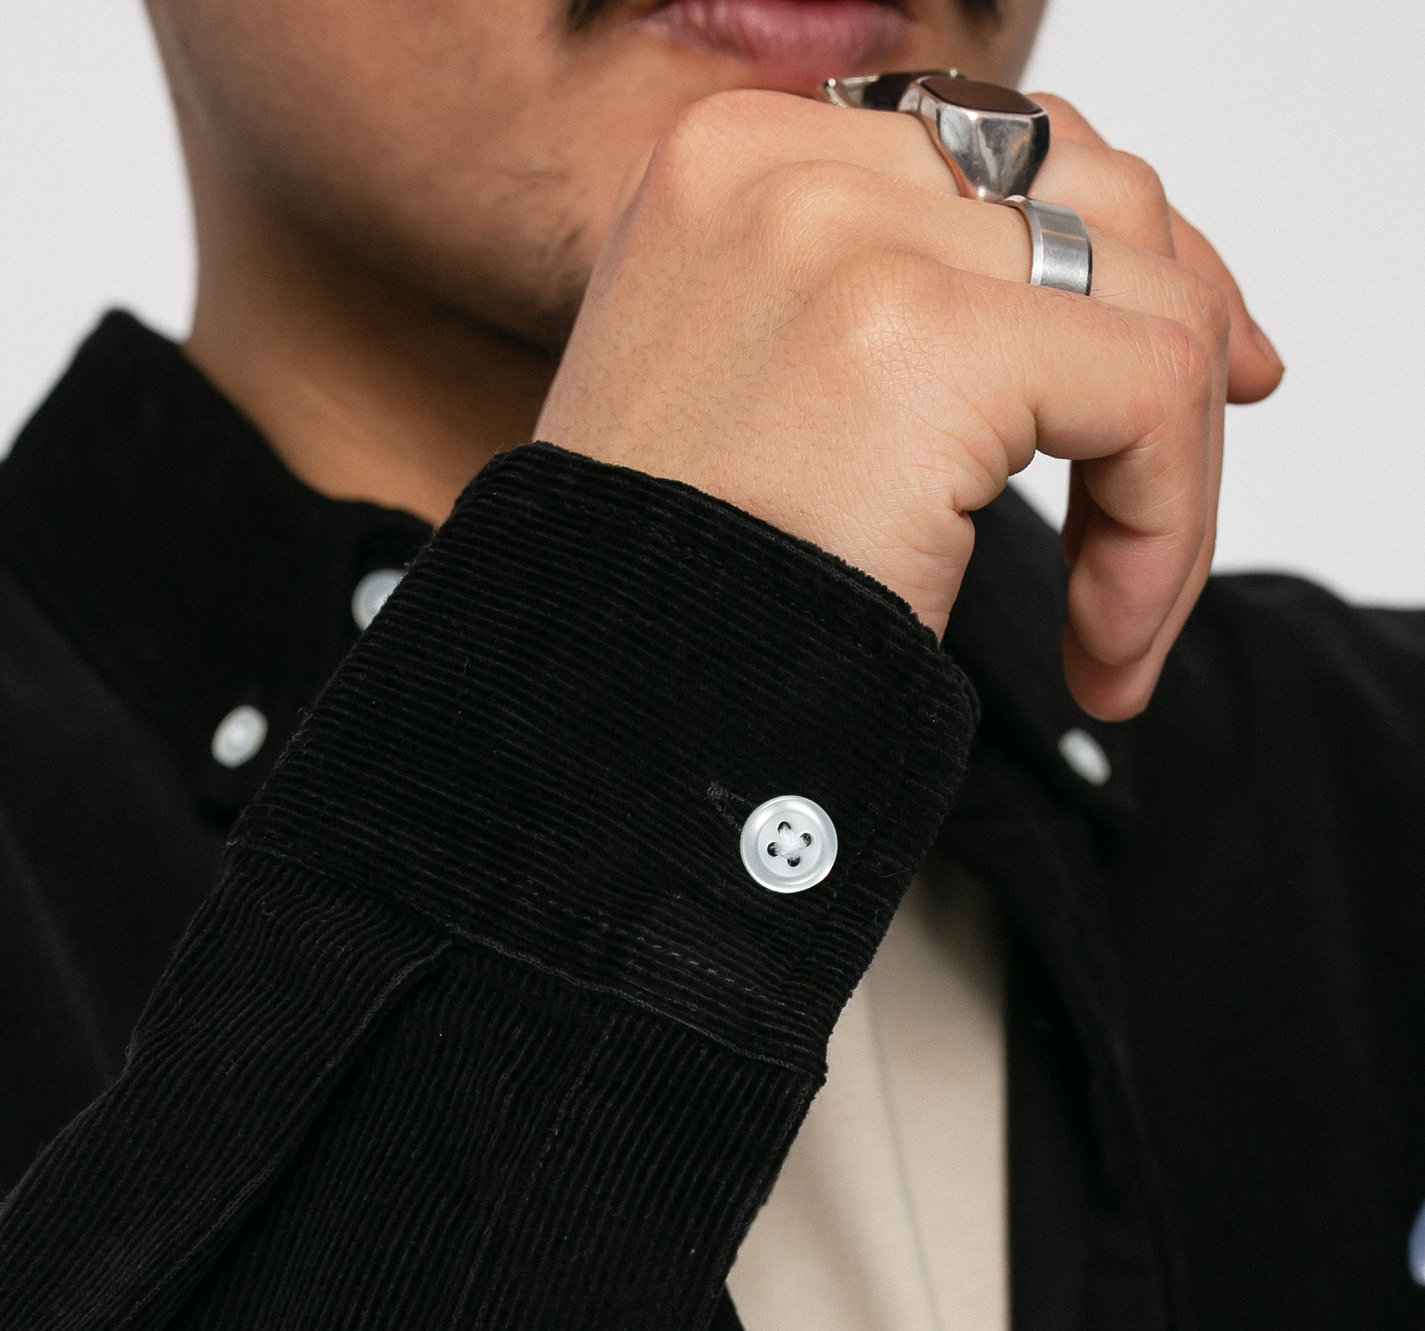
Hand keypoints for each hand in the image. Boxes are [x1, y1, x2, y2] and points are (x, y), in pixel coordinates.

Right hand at [536, 89, 1283, 721]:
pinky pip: (1152, 394)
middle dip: (1176, 366)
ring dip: (1171, 486)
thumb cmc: (666, 613)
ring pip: (1150, 302)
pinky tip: (1104, 645)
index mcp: (729, 165)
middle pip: (1099, 202)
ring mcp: (848, 242)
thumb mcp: (761, 408)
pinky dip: (1164, 532)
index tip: (1194, 399)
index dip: (1124, 273)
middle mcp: (783, 169)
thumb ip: (898, 313)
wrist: (584, 731)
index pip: (1001, 154)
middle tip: (1164, 531)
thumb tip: (1116, 295)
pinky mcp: (926, 339)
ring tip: (1115, 633)